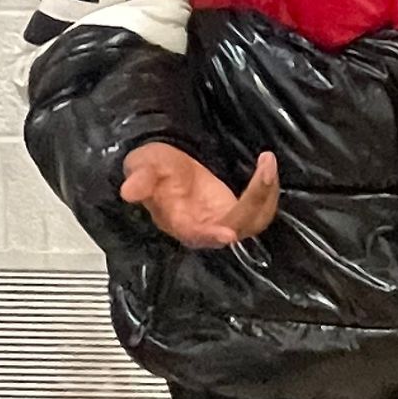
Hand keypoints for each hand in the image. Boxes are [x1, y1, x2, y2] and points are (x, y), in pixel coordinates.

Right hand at [121, 142, 279, 248]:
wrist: (166, 169)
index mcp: (179, 222)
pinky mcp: (237, 213)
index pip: (197, 235)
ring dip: (266, 193)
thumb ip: (141, 178)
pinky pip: (260, 210)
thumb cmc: (153, 169)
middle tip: (265, 168)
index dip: (211, 235)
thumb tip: (129, 192)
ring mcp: (223, 222)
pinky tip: (267, 168)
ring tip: (268, 163)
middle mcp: (205, 229)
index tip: (228, 234)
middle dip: (256, 199)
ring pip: (254, 220)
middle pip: (238, 225)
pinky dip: (268, 191)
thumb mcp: (143, 165)